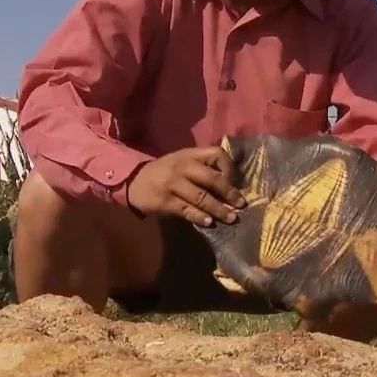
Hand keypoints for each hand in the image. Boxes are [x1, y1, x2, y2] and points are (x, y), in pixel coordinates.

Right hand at [126, 146, 246, 226]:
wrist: (135, 182)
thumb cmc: (166, 171)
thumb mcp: (182, 161)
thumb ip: (203, 166)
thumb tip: (232, 181)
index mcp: (189, 155)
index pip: (216, 154)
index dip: (230, 168)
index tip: (236, 181)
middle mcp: (182, 167)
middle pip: (211, 178)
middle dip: (229, 192)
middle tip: (241, 204)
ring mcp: (173, 184)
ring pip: (201, 197)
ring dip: (218, 209)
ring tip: (231, 217)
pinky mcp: (165, 202)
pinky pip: (186, 210)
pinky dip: (199, 217)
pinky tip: (209, 222)